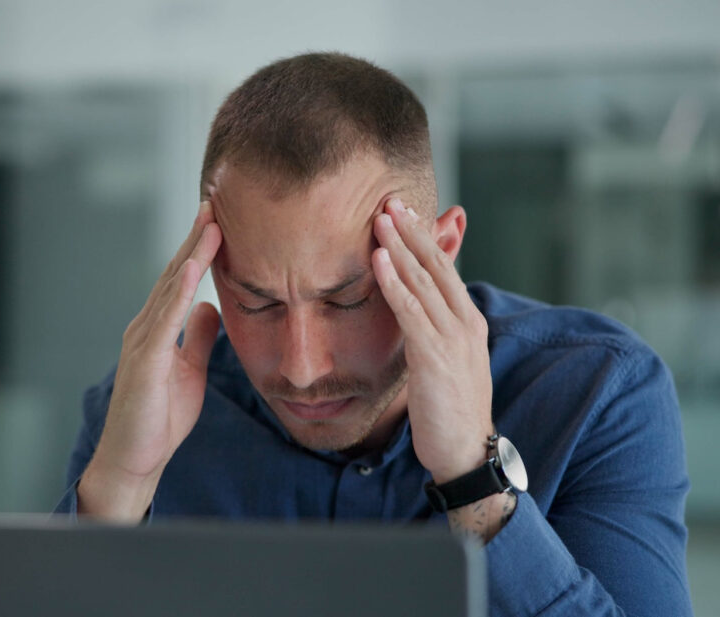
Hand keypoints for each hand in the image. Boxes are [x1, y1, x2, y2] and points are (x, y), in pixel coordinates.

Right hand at [79, 200, 222, 521]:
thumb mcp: (189, 369)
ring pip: (169, 288)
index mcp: (158, 328)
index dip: (199, 249)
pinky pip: (164, 320)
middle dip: (195, 238)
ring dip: (190, 253)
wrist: (135, 458)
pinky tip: (192, 268)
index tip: (218, 219)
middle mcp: (147, 326)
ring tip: (210, 223)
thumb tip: (211, 308)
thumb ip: (197, 338)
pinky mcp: (144, 360)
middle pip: (174, 274)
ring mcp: (143, 341)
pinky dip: (178, 292)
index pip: (181, 280)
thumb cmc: (158, 417)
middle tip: (215, 202)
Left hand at [371, 197, 493, 484]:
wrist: (466, 452)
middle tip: (390, 200)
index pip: (445, 270)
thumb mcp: (445, 361)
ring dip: (400, 247)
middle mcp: (465, 322)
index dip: (424, 240)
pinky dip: (395, 283)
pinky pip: (411, 311)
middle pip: (436, 265)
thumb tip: (415, 311)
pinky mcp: (434, 356)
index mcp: (469, 321)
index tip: (404, 214)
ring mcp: (453, 338)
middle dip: (412, 231)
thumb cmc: (451, 410)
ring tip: (380, 218)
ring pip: (424, 281)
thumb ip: (433, 330)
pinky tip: (379, 261)